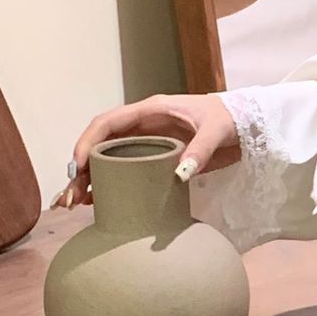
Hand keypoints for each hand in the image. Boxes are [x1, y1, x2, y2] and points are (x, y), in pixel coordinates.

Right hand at [50, 92, 239, 208]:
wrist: (247, 125)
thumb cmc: (229, 120)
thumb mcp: (216, 131)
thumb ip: (200, 151)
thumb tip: (179, 174)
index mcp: (150, 110)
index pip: (107, 123)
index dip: (87, 143)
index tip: (77, 167)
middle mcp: (142, 125)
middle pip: (100, 145)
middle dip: (81, 169)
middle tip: (69, 197)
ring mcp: (146, 143)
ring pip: (107, 160)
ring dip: (89, 180)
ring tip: (74, 204)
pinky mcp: (154, 159)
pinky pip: (124, 170)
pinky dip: (108, 184)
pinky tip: (96, 202)